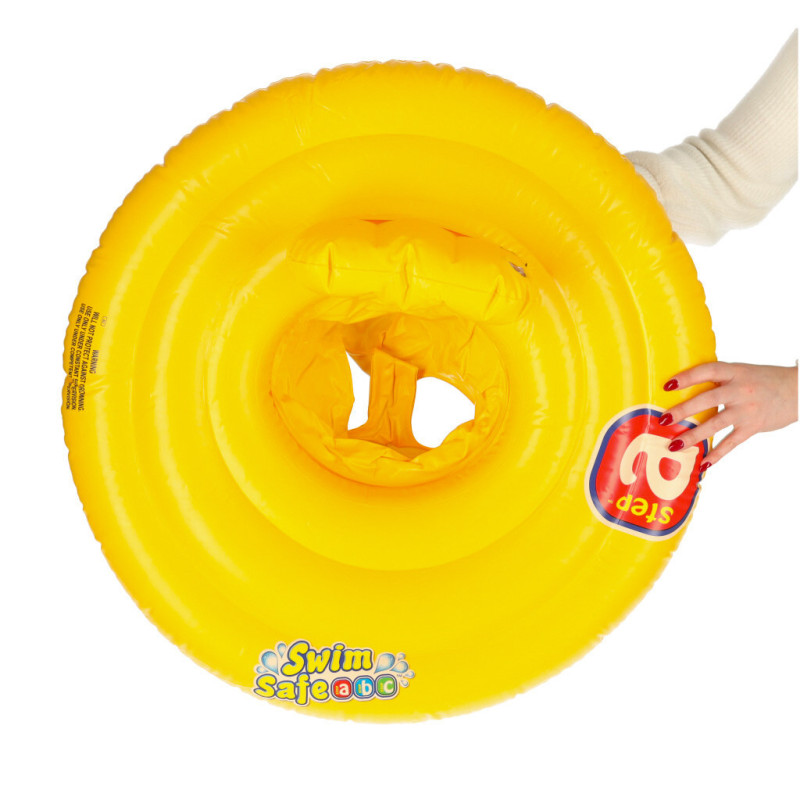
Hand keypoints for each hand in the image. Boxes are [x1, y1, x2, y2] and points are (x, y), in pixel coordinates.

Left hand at [659, 362, 798, 470]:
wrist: (798, 390)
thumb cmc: (763, 381)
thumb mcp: (741, 372)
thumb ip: (719, 379)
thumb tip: (685, 390)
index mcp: (734, 371)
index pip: (707, 371)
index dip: (687, 377)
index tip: (667, 386)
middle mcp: (740, 389)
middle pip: (707, 399)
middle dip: (683, 410)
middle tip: (663, 420)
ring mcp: (747, 409)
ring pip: (716, 424)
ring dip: (693, 436)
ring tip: (674, 445)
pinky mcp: (753, 426)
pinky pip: (731, 442)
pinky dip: (717, 454)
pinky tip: (703, 464)